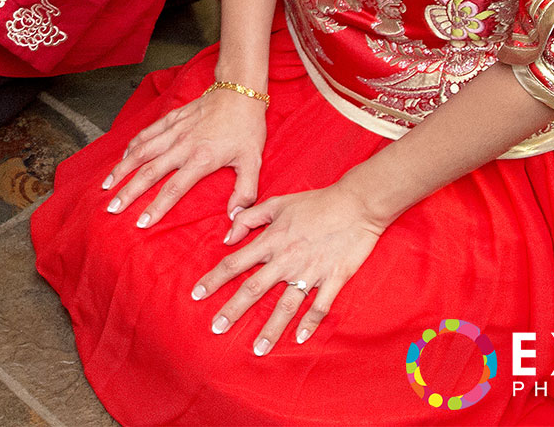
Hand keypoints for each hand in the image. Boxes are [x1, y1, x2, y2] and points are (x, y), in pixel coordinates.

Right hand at [100, 87, 265, 227]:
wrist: (240, 92)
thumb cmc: (247, 128)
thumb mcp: (253, 162)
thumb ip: (245, 192)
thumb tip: (235, 218)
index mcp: (201, 158)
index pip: (173, 188)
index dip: (156, 207)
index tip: (141, 223)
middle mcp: (182, 145)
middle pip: (148, 172)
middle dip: (128, 192)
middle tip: (112, 208)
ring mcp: (174, 130)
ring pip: (141, 151)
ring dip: (122, 169)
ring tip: (107, 185)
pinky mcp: (171, 118)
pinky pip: (146, 133)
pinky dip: (132, 145)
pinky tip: (123, 156)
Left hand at [189, 185, 387, 354]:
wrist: (356, 204)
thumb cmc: (315, 202)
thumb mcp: (277, 203)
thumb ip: (249, 218)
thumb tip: (228, 236)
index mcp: (271, 241)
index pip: (234, 263)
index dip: (214, 279)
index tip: (197, 294)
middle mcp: (286, 259)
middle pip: (253, 289)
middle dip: (233, 311)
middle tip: (216, 329)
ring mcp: (310, 271)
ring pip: (285, 306)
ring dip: (270, 329)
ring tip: (257, 350)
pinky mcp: (333, 279)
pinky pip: (319, 306)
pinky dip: (309, 323)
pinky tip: (298, 339)